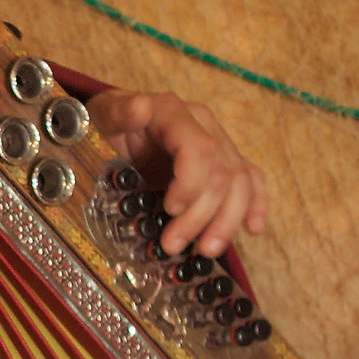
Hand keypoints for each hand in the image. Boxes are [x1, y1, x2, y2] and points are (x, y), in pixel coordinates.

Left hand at [86, 90, 268, 257]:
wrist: (116, 125)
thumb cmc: (107, 124)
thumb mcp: (103, 116)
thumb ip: (119, 113)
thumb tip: (140, 108)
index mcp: (174, 113)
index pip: (200, 148)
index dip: (191, 183)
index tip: (170, 209)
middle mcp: (203, 125)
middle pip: (220, 173)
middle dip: (199, 215)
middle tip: (173, 245)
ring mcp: (218, 142)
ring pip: (239, 183)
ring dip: (226, 221)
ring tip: (206, 250)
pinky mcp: (225, 161)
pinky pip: (252, 179)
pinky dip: (255, 205)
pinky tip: (252, 229)